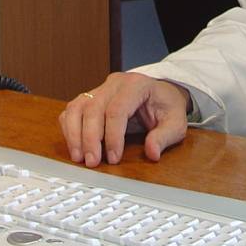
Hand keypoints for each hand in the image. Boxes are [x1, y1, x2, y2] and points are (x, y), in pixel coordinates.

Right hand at [59, 72, 190, 166]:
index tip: (114, 158)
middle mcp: (115, 83)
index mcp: (136, 85)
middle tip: (92, 162)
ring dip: (74, 134)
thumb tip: (152, 153)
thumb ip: (164, 137)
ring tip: (78, 157)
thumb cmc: (166, 107)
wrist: (161, 93)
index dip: (113, 136)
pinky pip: (73, 109)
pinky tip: (74, 145)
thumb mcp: (176, 122)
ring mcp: (100, 88)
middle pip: (94, 108)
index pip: (117, 109)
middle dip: (90, 138)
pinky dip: (70, 128)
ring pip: (78, 107)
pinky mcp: (90, 97)